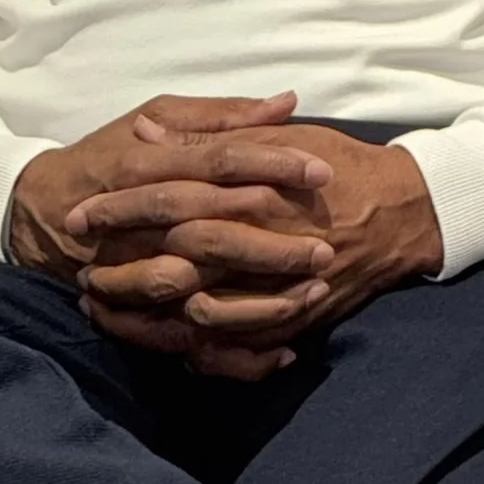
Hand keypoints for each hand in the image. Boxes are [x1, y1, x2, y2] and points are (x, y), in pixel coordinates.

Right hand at [7, 94, 341, 380]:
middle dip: (274, 242)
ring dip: (260, 302)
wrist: (41, 211)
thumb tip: (287, 101)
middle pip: (215, 233)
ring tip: (314, 293)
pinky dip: (234, 356)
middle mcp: (145, 222)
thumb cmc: (109, 155)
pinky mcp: (139, 315)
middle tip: (329, 246)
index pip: (219, 162)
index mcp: (150, 164)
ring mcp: (139, 274)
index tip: (322, 170)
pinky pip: (189, 344)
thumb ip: (221, 115)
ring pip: (203, 296)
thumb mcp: (156, 116)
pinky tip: (282, 352)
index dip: (271, 164)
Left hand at [68, 101, 444, 380]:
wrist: (403, 211)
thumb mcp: (274, 136)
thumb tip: (146, 134)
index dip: (120, 209)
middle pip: (172, 264)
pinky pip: (235, 346)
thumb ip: (212, 136)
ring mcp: (274, 287)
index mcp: (248, 189)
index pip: (168, 199)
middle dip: (122, 271)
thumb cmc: (337, 163)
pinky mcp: (290, 319)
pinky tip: (167, 343)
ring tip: (111, 312)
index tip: (80, 212)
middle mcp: (257, 241)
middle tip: (83, 274)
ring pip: (196, 314)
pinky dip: (198, 350)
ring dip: (148, 316)